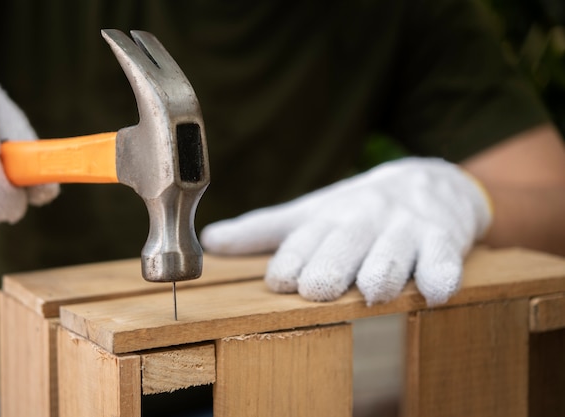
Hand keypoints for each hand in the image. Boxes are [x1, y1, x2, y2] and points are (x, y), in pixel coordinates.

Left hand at [201, 158, 491, 305]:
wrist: (429, 181)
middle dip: (333, 265)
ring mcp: (406, 228)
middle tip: (318, 289)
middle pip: (347, 242)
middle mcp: (364, 219)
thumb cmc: (358, 208)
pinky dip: (442, 273)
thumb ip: (263, 230)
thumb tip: (208, 240)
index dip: (293, 259)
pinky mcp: (444, 237)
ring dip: (384, 269)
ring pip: (394, 251)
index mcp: (329, 216)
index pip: (306, 238)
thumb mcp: (310, 214)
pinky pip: (445, 256)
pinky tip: (437, 291)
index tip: (280, 282)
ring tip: (373, 292)